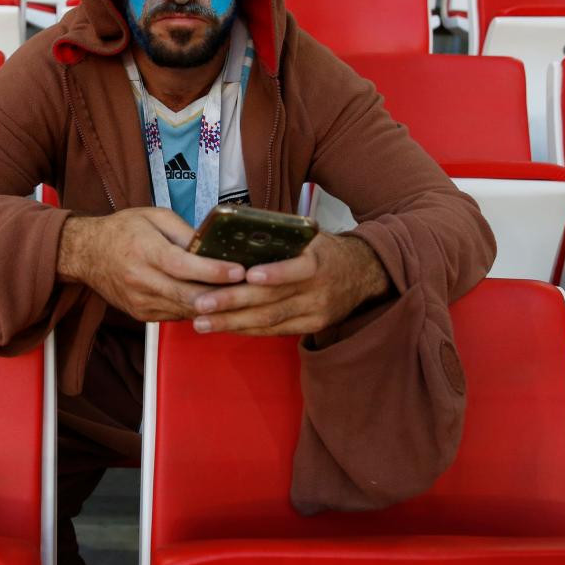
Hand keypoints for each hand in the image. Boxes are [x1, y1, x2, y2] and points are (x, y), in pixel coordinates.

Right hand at [57, 207, 244, 322]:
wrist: (86, 253)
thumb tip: (214, 245)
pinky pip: (176, 314)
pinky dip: (196, 309)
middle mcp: (141, 280)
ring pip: (185, 310)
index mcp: (145, 250)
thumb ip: (184, 232)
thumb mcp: (154, 216)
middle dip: (222, 295)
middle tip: (252, 289)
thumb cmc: (123, 230)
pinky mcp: (142, 315)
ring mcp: (141, 302)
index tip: (239, 271)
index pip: (183, 266)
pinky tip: (214, 301)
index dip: (213, 271)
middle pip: (188, 295)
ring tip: (241, 297)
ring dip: (214, 306)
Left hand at [190, 233, 388, 335]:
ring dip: (233, 322)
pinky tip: (223, 327)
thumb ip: (279, 238)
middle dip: (233, 303)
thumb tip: (233, 233)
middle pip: (273, 300)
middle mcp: (318, 289)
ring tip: (202, 321)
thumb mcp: (309, 237)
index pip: (297, 269)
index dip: (274, 274)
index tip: (247, 275)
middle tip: (201, 303)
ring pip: (271, 320)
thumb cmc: (324, 250)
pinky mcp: (312, 327)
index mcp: (318, 260)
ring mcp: (316, 312)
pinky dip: (248, 329)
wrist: (362, 274)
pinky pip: (276, 331)